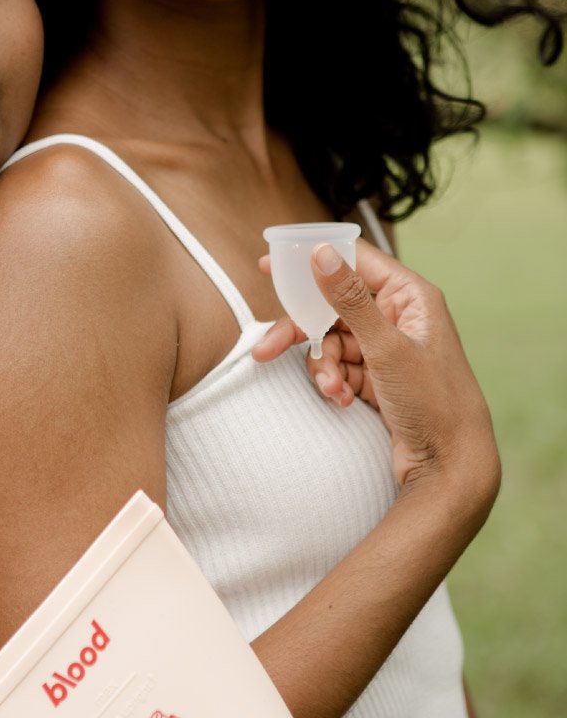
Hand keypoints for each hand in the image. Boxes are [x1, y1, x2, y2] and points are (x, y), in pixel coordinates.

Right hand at [252, 240, 499, 497]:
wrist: (449, 465)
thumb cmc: (434, 402)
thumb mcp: (386, 348)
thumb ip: (350, 300)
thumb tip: (321, 253)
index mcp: (410, 297)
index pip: (355, 261)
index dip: (313, 259)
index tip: (269, 265)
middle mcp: (399, 316)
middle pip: (333, 307)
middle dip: (304, 332)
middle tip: (268, 348)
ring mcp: (387, 347)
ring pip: (331, 341)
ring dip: (323, 366)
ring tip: (330, 390)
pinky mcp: (377, 376)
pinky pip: (339, 366)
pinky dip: (333, 382)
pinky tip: (340, 399)